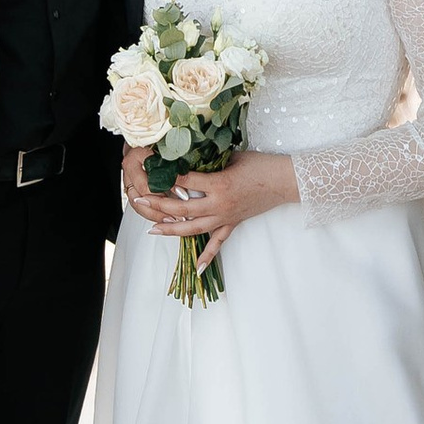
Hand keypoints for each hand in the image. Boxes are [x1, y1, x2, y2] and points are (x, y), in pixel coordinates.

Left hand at [125, 148, 297, 245]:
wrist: (285, 181)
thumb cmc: (261, 164)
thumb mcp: (233, 156)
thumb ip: (210, 158)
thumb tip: (189, 155)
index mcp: (218, 183)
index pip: (185, 180)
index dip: (166, 176)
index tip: (149, 170)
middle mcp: (219, 204)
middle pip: (182, 208)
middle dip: (158, 204)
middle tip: (139, 199)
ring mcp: (225, 217)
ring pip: (193, 228)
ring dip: (171, 229)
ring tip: (152, 229)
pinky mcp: (233, 223)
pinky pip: (218, 242)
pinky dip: (207, 256)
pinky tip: (198, 269)